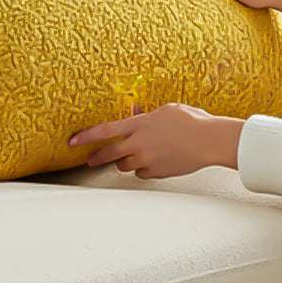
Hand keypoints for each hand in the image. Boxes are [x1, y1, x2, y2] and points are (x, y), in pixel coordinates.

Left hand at [67, 102, 242, 177]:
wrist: (209, 141)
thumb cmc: (192, 121)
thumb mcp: (167, 110)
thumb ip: (147, 115)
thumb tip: (136, 115)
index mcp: (140, 125)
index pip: (105, 131)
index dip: (86, 136)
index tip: (72, 141)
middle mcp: (139, 144)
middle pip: (109, 154)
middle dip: (97, 157)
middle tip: (90, 159)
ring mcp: (147, 160)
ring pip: (125, 165)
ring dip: (127, 160)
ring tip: (138, 153)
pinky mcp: (156, 173)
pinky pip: (142, 173)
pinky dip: (145, 168)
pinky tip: (157, 160)